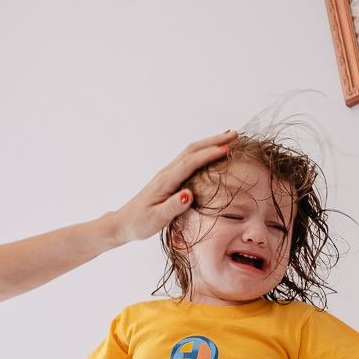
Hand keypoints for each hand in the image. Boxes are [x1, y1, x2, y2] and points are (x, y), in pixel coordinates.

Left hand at [109, 130, 237, 244]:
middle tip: (234, 134)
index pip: (190, 163)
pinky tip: (210, 153)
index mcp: (166, 181)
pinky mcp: (168, 178)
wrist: (123, 223)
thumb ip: (173, 207)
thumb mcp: (157, 219)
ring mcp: (167, 174)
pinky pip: (188, 159)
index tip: (227, 149)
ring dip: (209, 143)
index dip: (208, 155)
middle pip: (191, 150)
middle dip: (213, 141)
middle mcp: (166, 173)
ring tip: (228, 138)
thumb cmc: (140, 222)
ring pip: (190, 152)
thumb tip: (189, 195)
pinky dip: (202, 152)